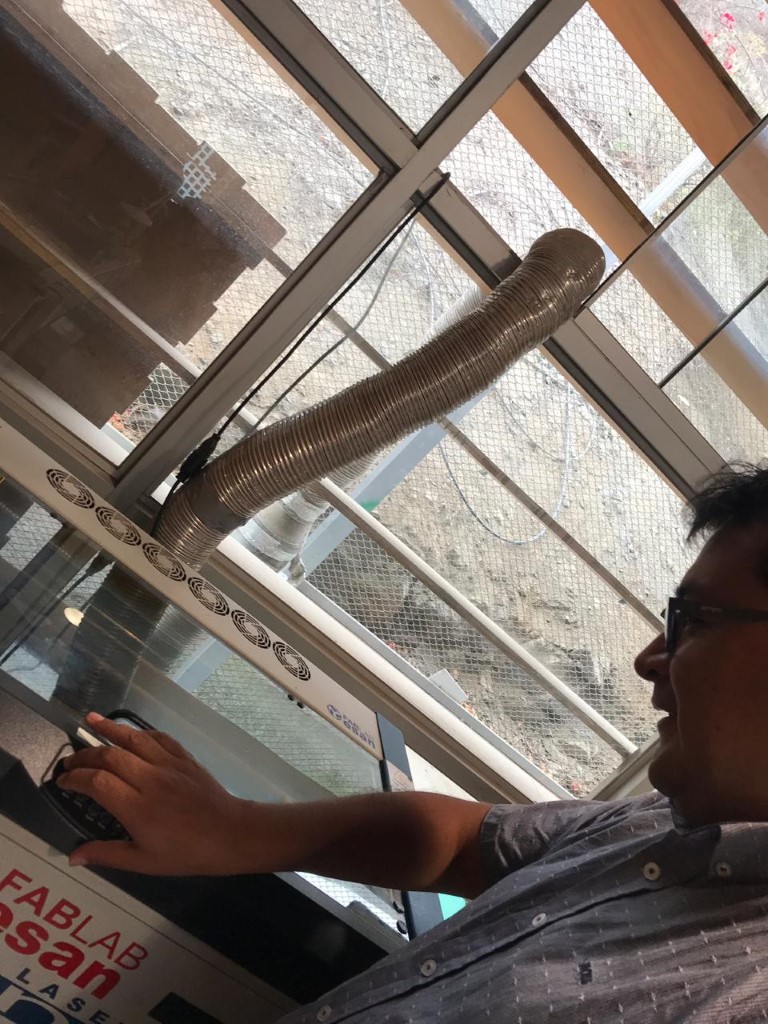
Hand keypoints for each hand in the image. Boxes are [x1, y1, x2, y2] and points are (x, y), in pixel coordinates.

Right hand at [57, 712, 254, 875]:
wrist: (229, 834)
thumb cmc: (185, 853)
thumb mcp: (143, 862)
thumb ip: (106, 854)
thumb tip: (73, 856)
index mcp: (137, 807)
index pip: (97, 782)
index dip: (75, 779)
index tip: (62, 782)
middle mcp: (150, 779)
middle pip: (110, 756)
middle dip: (85, 755)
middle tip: (69, 761)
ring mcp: (169, 764)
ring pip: (134, 739)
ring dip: (110, 729)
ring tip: (90, 721)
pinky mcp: (184, 758)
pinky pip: (159, 738)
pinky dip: (140, 733)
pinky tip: (130, 733)